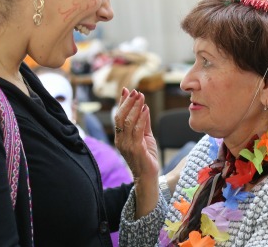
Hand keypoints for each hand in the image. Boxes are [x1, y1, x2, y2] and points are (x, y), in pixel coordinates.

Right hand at [113, 88, 159, 217]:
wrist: (148, 177)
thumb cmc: (147, 157)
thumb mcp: (145, 136)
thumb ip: (143, 122)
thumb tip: (144, 106)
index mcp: (120, 137)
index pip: (118, 116)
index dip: (122, 102)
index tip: (127, 90)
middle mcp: (120, 140)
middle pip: (120, 117)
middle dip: (127, 102)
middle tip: (135, 92)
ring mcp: (126, 145)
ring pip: (127, 122)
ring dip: (135, 107)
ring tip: (141, 97)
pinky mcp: (135, 149)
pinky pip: (137, 130)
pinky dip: (141, 118)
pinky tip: (146, 109)